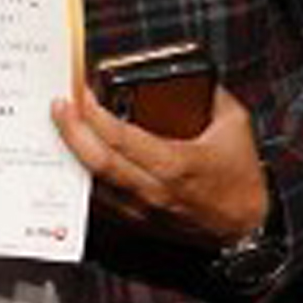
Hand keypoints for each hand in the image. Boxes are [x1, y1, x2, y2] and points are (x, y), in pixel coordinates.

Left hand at [51, 82, 268, 247]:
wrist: (244, 229)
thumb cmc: (240, 179)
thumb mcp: (235, 128)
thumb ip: (212, 96)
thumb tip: (190, 73)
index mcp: (176, 165)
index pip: (122, 138)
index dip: (95, 114)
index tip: (80, 92)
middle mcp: (152, 190)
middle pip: (97, 161)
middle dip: (70, 130)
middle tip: (58, 105)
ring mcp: (138, 208)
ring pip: (90, 181)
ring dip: (70, 152)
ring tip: (60, 126)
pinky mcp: (132, 220)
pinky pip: (96, 196)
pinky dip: (81, 174)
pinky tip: (73, 155)